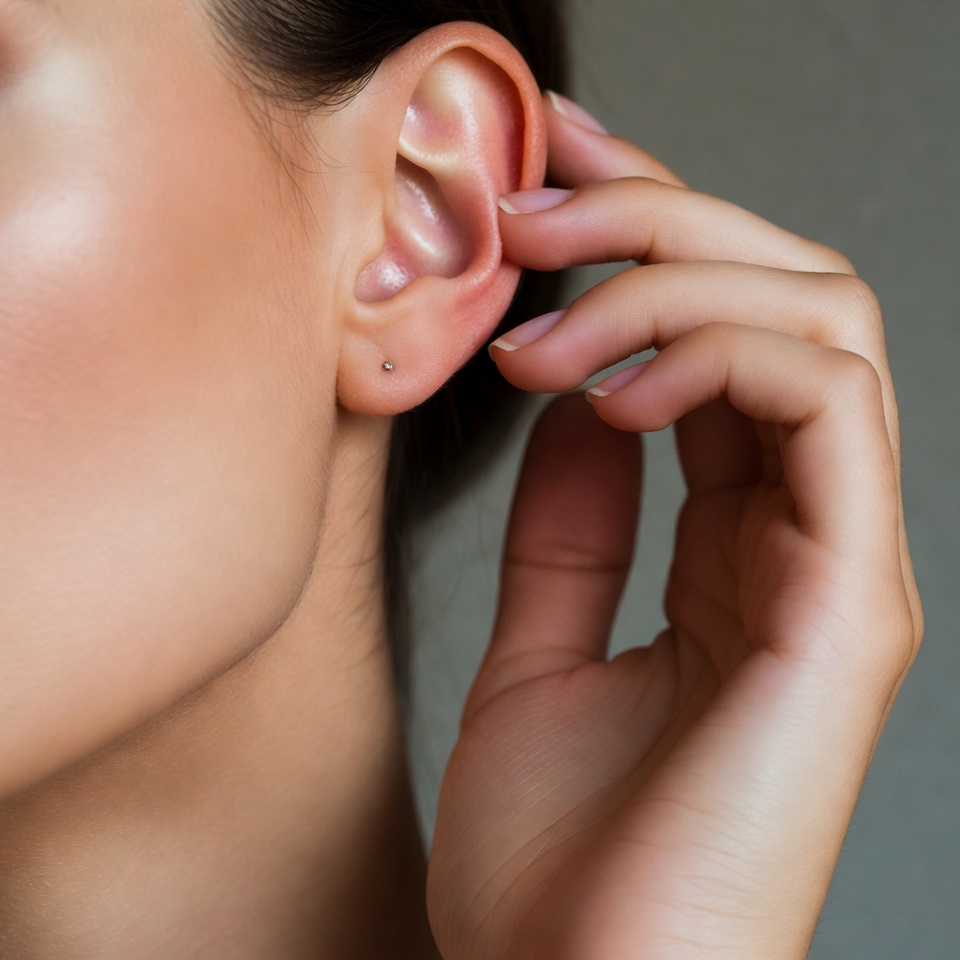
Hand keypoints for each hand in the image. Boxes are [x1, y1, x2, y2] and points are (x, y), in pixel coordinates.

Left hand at [426, 94, 922, 959]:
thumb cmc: (554, 858)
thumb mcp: (538, 649)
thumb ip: (573, 523)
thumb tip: (580, 396)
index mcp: (735, 548)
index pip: (718, 341)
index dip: (641, 241)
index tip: (543, 182)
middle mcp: (804, 539)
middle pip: (780, 299)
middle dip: (659, 221)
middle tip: (537, 201)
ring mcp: (838, 565)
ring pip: (819, 324)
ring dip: (674, 279)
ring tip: (545, 314)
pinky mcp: (848, 608)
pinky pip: (827, 408)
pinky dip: (718, 357)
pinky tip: (606, 387)